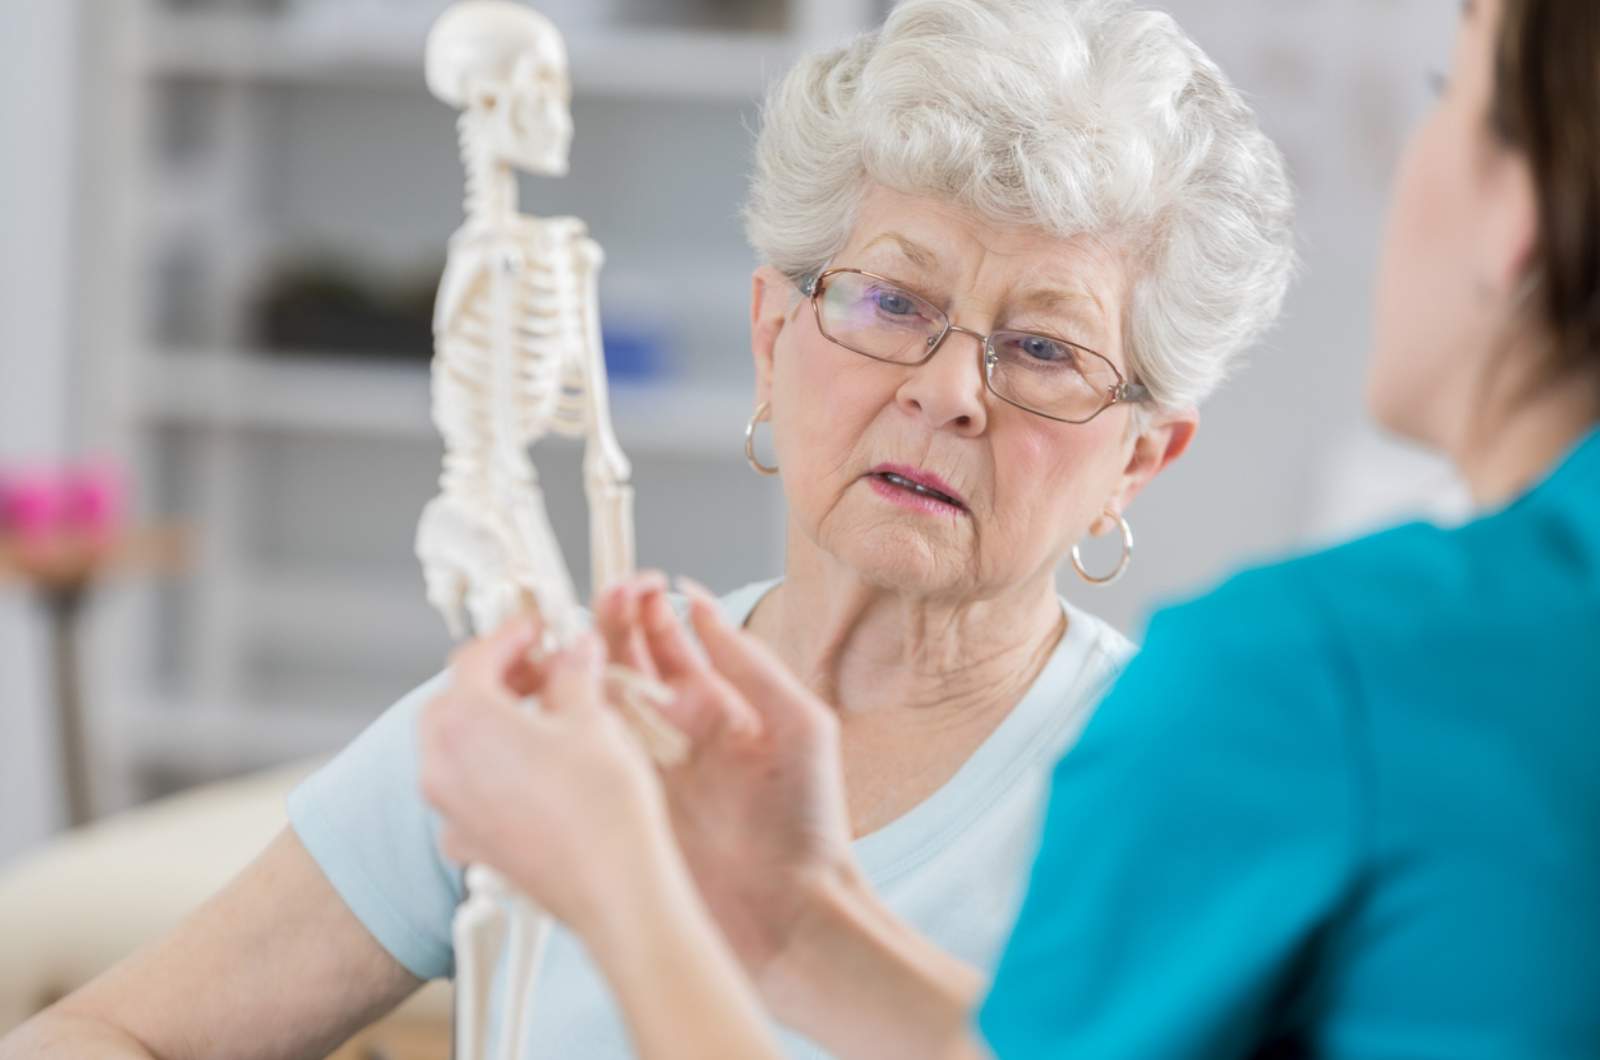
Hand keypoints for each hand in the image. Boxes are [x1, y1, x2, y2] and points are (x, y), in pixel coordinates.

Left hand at [418, 618, 678, 936]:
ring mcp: (448, 810)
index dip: (511, 636)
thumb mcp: (592, 718)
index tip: (541, 629)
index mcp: (463, 720)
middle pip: (453, 701)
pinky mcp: (467, 844)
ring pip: (454, 748)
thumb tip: (574, 648)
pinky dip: (491, 771)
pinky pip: (465, 792)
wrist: (614, 889)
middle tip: (543, 671)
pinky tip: (535, 773)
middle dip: (495, 680)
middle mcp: (439, 764)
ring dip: (491, 724)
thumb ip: (573, 673)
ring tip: (544, 719)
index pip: (474, 658)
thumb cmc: (603, 799)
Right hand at [594, 576, 857, 982]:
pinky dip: (562, 726)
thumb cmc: (809, 822)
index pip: (669, 644)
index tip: (640, 581)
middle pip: (625, 663)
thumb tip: (705, 604)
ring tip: (574, 636)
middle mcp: (671, 734)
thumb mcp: (799, 725)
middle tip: (605, 594)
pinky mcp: (619, 807)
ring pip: (595, 705)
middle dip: (611, 625)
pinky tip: (552, 696)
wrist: (793, 914)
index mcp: (714, 708)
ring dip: (581, 667)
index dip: (650, 609)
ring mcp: (641, 769)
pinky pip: (582, 759)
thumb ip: (750, 663)